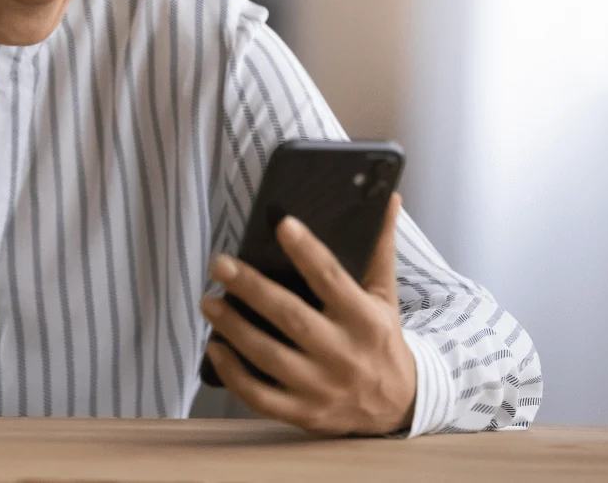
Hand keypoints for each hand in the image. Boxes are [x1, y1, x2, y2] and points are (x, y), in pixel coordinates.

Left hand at [201, 193, 415, 436]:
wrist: (398, 408)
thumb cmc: (380, 340)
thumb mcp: (384, 296)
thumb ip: (379, 249)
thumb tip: (387, 195)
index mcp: (365, 321)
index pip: (332, 280)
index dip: (307, 251)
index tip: (282, 224)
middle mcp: (344, 355)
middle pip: (292, 318)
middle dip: (252, 289)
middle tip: (220, 264)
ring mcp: (322, 388)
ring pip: (270, 357)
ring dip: (234, 328)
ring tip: (209, 301)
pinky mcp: (304, 413)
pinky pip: (261, 397)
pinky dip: (234, 374)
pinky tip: (215, 348)